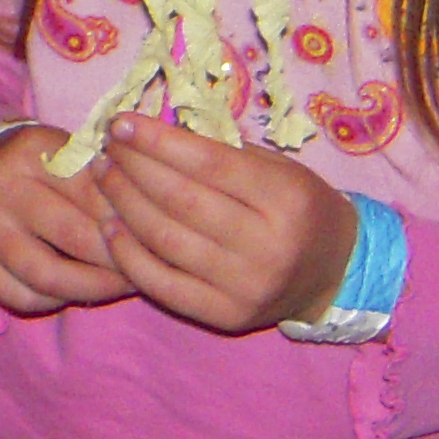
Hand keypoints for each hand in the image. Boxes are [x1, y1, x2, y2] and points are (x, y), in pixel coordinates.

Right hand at [0, 122, 132, 315]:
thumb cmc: (45, 163)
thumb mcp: (75, 153)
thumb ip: (107, 181)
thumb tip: (150, 226)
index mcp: (32, 149)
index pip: (95, 195)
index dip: (130, 223)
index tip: (155, 241)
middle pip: (74, 238)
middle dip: (117, 261)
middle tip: (143, 270)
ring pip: (46, 276)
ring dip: (91, 288)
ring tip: (116, 286)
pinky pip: (21, 297)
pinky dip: (54, 301)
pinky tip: (72, 290)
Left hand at [90, 112, 359, 333]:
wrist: (335, 272)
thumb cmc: (299, 206)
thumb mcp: (278, 169)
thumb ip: (222, 153)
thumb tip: (151, 131)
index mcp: (286, 199)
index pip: (208, 163)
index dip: (157, 141)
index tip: (120, 122)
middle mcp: (268, 247)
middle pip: (180, 200)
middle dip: (133, 168)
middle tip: (106, 147)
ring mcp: (245, 287)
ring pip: (165, 240)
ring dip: (122, 204)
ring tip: (103, 176)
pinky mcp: (225, 316)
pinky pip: (162, 284)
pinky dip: (128, 254)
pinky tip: (109, 225)